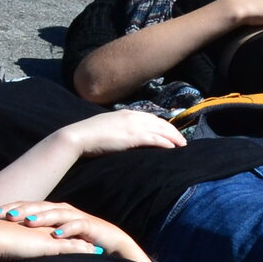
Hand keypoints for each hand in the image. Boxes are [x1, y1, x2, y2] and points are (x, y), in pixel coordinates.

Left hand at [0, 202, 152, 261]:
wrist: (111, 243)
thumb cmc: (77, 240)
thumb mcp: (53, 237)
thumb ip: (36, 234)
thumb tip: (10, 237)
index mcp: (50, 211)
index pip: (26, 206)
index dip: (9, 208)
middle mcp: (61, 210)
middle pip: (37, 206)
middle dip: (20, 210)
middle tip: (3, 215)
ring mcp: (75, 216)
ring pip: (55, 213)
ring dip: (41, 217)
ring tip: (27, 222)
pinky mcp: (90, 225)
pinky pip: (77, 225)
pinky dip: (66, 229)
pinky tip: (57, 234)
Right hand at [56, 111, 187, 158]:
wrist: (79, 136)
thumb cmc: (88, 134)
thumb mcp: (106, 126)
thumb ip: (117, 127)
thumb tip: (123, 134)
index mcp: (125, 113)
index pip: (150, 117)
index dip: (163, 125)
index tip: (170, 132)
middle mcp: (132, 117)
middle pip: (159, 122)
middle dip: (173, 131)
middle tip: (182, 140)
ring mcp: (133, 126)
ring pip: (160, 130)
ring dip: (174, 137)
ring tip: (182, 145)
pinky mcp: (132, 137)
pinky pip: (154, 139)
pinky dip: (165, 142)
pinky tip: (172, 147)